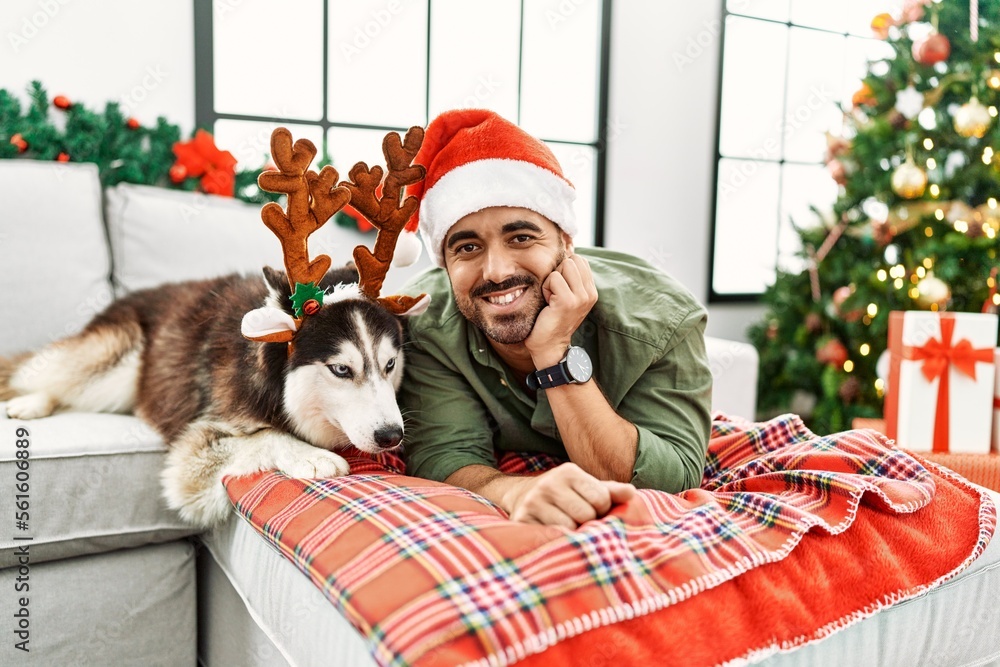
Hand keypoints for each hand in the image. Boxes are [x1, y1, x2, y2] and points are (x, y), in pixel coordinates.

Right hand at [502, 462, 635, 528]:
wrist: (522, 497)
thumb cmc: (565, 496)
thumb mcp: (587, 488)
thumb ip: (611, 491)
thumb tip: (632, 493)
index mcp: (569, 472)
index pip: (601, 498)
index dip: (602, 509)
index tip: (594, 510)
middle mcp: (550, 483)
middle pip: (586, 514)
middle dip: (588, 522)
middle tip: (579, 520)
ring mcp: (534, 502)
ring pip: (569, 528)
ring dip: (572, 533)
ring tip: (566, 527)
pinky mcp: (522, 519)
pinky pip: (552, 537)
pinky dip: (558, 539)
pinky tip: (555, 534)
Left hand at [524, 254, 598, 366]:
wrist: (549, 346)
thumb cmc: (552, 319)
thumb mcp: (566, 295)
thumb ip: (570, 278)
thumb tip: (567, 252)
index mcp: (591, 291)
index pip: (580, 260)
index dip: (564, 269)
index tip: (559, 288)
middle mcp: (590, 293)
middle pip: (572, 260)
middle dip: (558, 272)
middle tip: (554, 294)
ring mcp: (581, 297)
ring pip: (564, 266)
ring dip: (552, 280)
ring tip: (551, 298)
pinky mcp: (568, 302)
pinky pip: (553, 278)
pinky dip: (546, 288)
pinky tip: (548, 303)